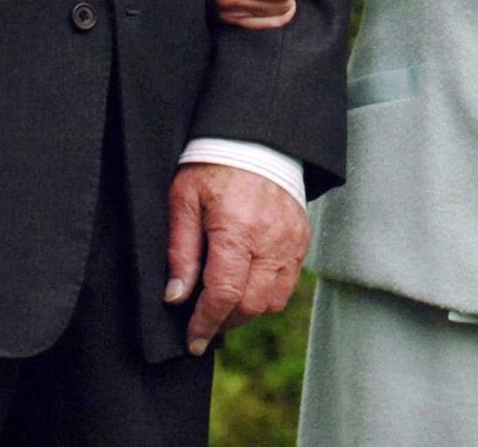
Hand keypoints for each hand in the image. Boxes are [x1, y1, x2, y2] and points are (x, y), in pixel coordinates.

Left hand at [164, 163, 310, 354]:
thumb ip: (181, 251)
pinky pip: (289, 282)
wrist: (255, 137)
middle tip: (204, 322)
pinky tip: (248, 282)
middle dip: (224, 322)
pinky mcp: (301, 237)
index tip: (192, 341)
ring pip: (273, 300)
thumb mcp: (184, 199)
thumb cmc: (213, 164)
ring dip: (248, 310)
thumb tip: (176, 297)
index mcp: (236, 228)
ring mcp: (290, 239)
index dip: (206, 324)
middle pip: (251, 305)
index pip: (224, 295)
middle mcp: (269, 239)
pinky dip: (268, 292)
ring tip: (226, 301)